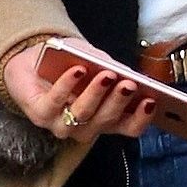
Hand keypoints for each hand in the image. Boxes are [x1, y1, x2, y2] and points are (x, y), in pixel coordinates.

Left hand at [0, 42, 157, 145]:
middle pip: (107, 120)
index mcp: (106, 118)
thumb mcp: (99, 63)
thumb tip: (130, 76)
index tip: (151, 101)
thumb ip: (115, 71)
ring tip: (106, 75)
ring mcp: (62, 124)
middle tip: (129, 84)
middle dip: (119, 101)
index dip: (141, 118)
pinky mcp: (39, 115)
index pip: (129, 127)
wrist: (35, 59)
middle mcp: (86, 127)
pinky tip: (77, 70)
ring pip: (83, 114)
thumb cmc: (72, 63)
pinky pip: (55, 102)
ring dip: (95, 94)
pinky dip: (67, 85)